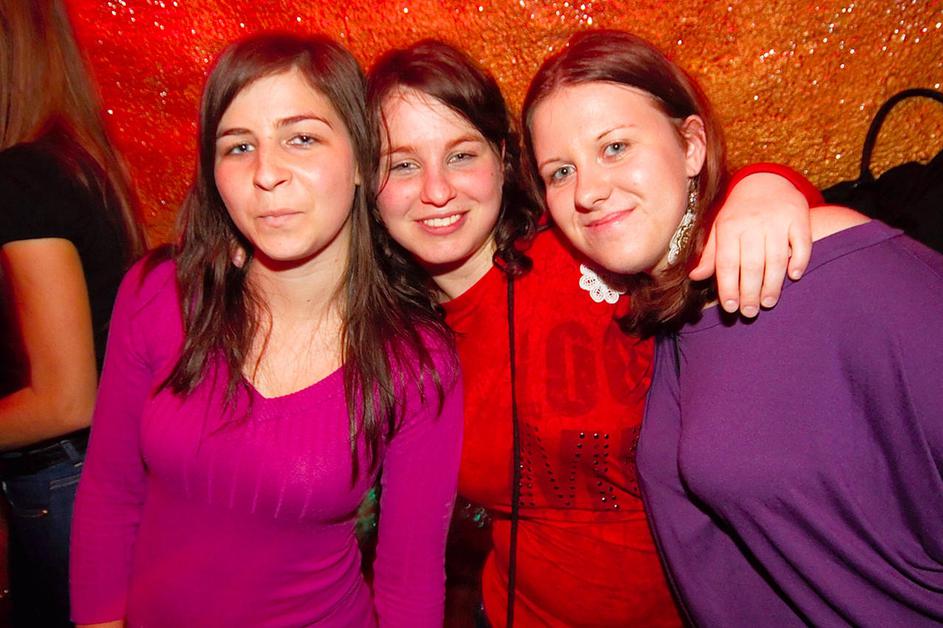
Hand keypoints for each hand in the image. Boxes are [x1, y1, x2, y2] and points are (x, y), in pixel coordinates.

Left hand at [690, 172, 811, 316]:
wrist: (765, 182)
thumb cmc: (738, 213)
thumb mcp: (718, 228)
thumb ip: (710, 254)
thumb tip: (695, 277)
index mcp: (729, 227)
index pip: (727, 263)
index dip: (728, 287)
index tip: (730, 307)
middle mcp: (752, 224)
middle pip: (751, 265)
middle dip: (749, 292)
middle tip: (749, 312)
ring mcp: (777, 220)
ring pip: (776, 258)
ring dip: (772, 284)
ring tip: (767, 302)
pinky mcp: (798, 217)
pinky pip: (801, 243)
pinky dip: (799, 261)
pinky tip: (794, 276)